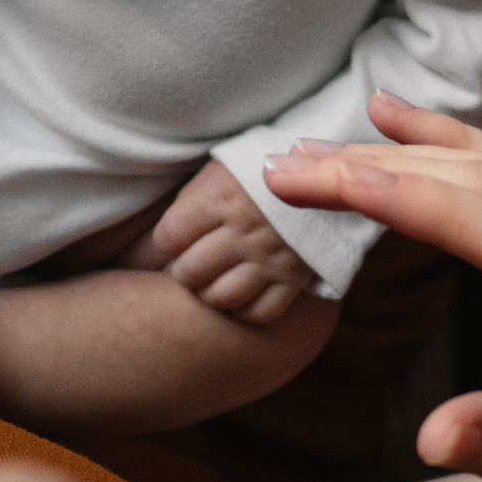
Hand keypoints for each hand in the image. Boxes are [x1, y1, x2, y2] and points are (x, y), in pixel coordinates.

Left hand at [126, 160, 315, 324]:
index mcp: (221, 196)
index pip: (169, 237)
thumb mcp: (223, 168)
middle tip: (192, 263)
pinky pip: (259, 312)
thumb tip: (157, 244)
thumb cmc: (259, 171)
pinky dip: (243, 309)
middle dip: (183, 272)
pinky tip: (242, 292)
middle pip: (190, 272)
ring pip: (222, 297)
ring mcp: (271, 256)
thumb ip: (192, 201)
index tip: (176, 239)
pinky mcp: (295, 278)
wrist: (324, 172)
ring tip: (214, 280)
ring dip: (210, 294)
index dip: (165, 243)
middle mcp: (245, 229)